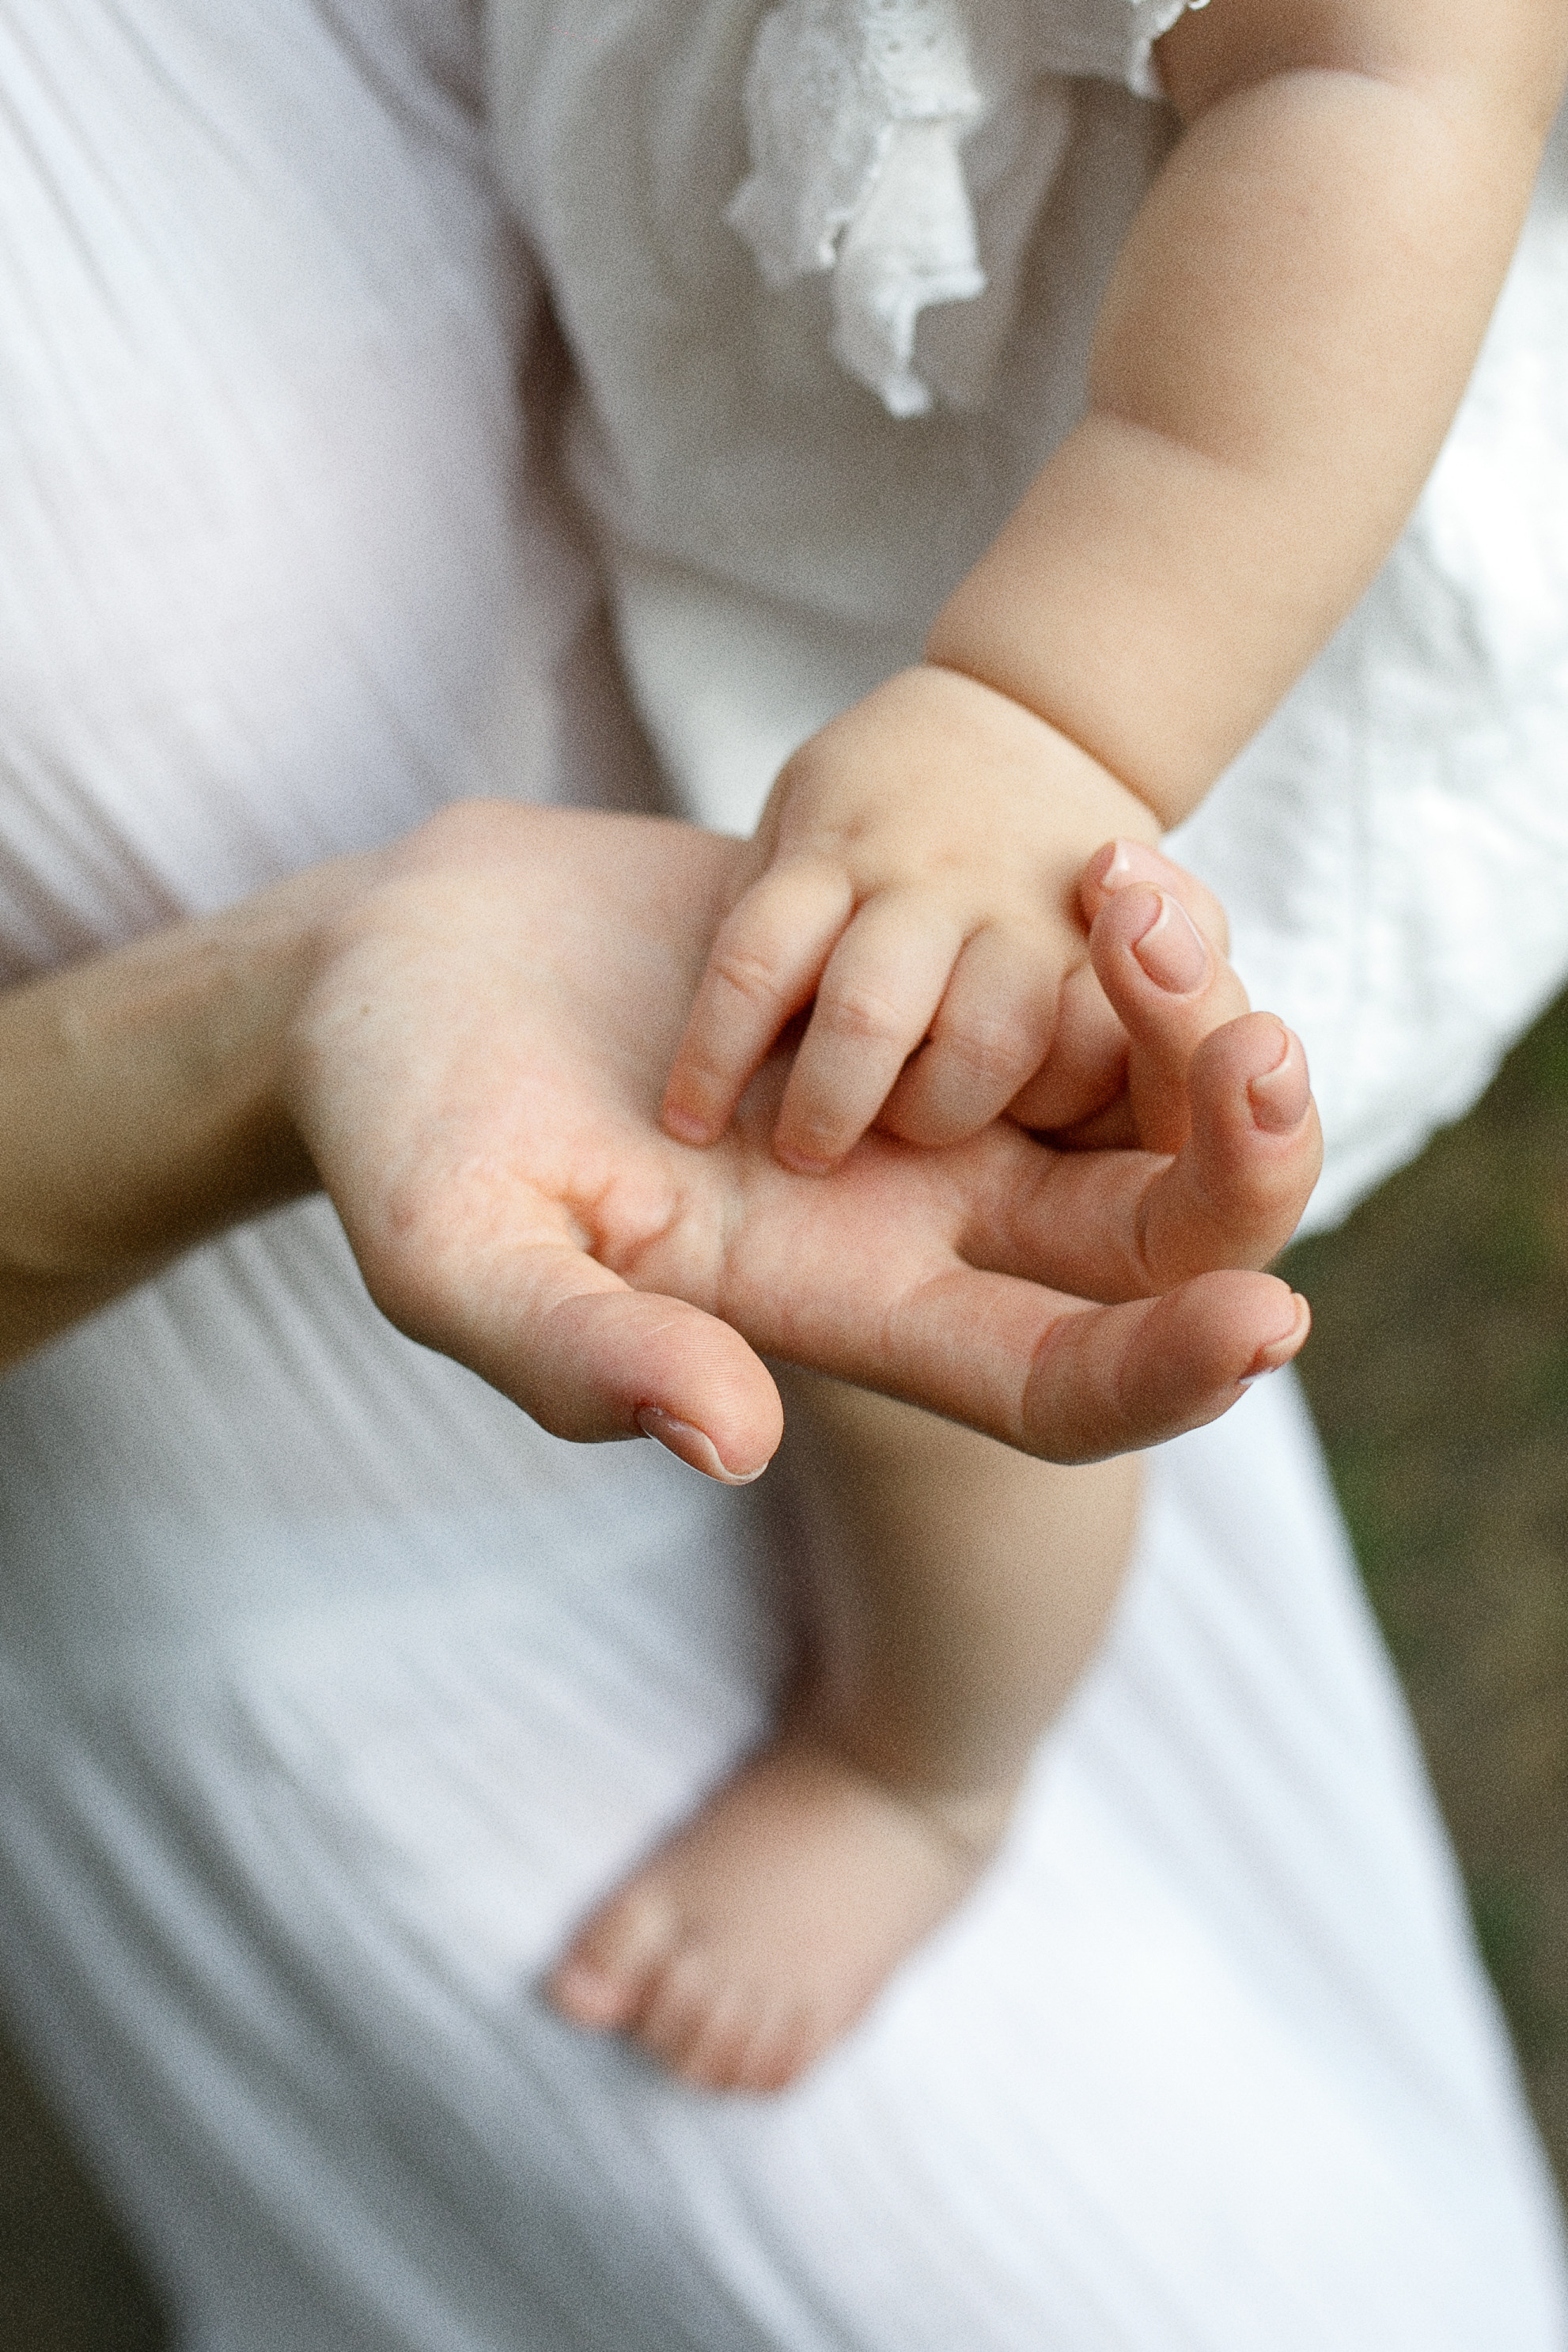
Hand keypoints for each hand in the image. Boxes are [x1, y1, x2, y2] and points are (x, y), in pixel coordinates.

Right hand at [284, 801, 1318, 1481]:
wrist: (400, 964)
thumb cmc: (406, 1132)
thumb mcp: (459, 1257)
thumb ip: (583, 1356)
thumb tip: (732, 1440)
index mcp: (838, 1306)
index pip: (1051, 1388)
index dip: (1162, 1376)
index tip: (1265, 1321)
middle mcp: (915, 1209)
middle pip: (1150, 1234)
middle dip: (1241, 1165)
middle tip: (1253, 1043)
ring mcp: (922, 1080)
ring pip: (1132, 1090)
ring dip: (1191, 1021)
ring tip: (1144, 895)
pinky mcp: (908, 963)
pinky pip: (1069, 968)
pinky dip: (1115, 936)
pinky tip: (1109, 859)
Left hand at [660, 666, 1159, 1170]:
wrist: (1045, 716)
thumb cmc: (889, 792)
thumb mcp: (800, 808)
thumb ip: (766, 906)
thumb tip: (725, 1042)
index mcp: (836, 849)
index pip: (754, 961)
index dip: (710, 1059)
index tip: (686, 1124)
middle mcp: (931, 882)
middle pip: (868, 1015)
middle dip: (825, 1107)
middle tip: (801, 1152)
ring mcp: (1025, 917)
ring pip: (989, 1045)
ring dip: (935, 1111)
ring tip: (905, 1121)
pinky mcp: (1102, 951)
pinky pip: (1086, 1050)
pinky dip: (1046, 1098)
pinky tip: (1009, 1107)